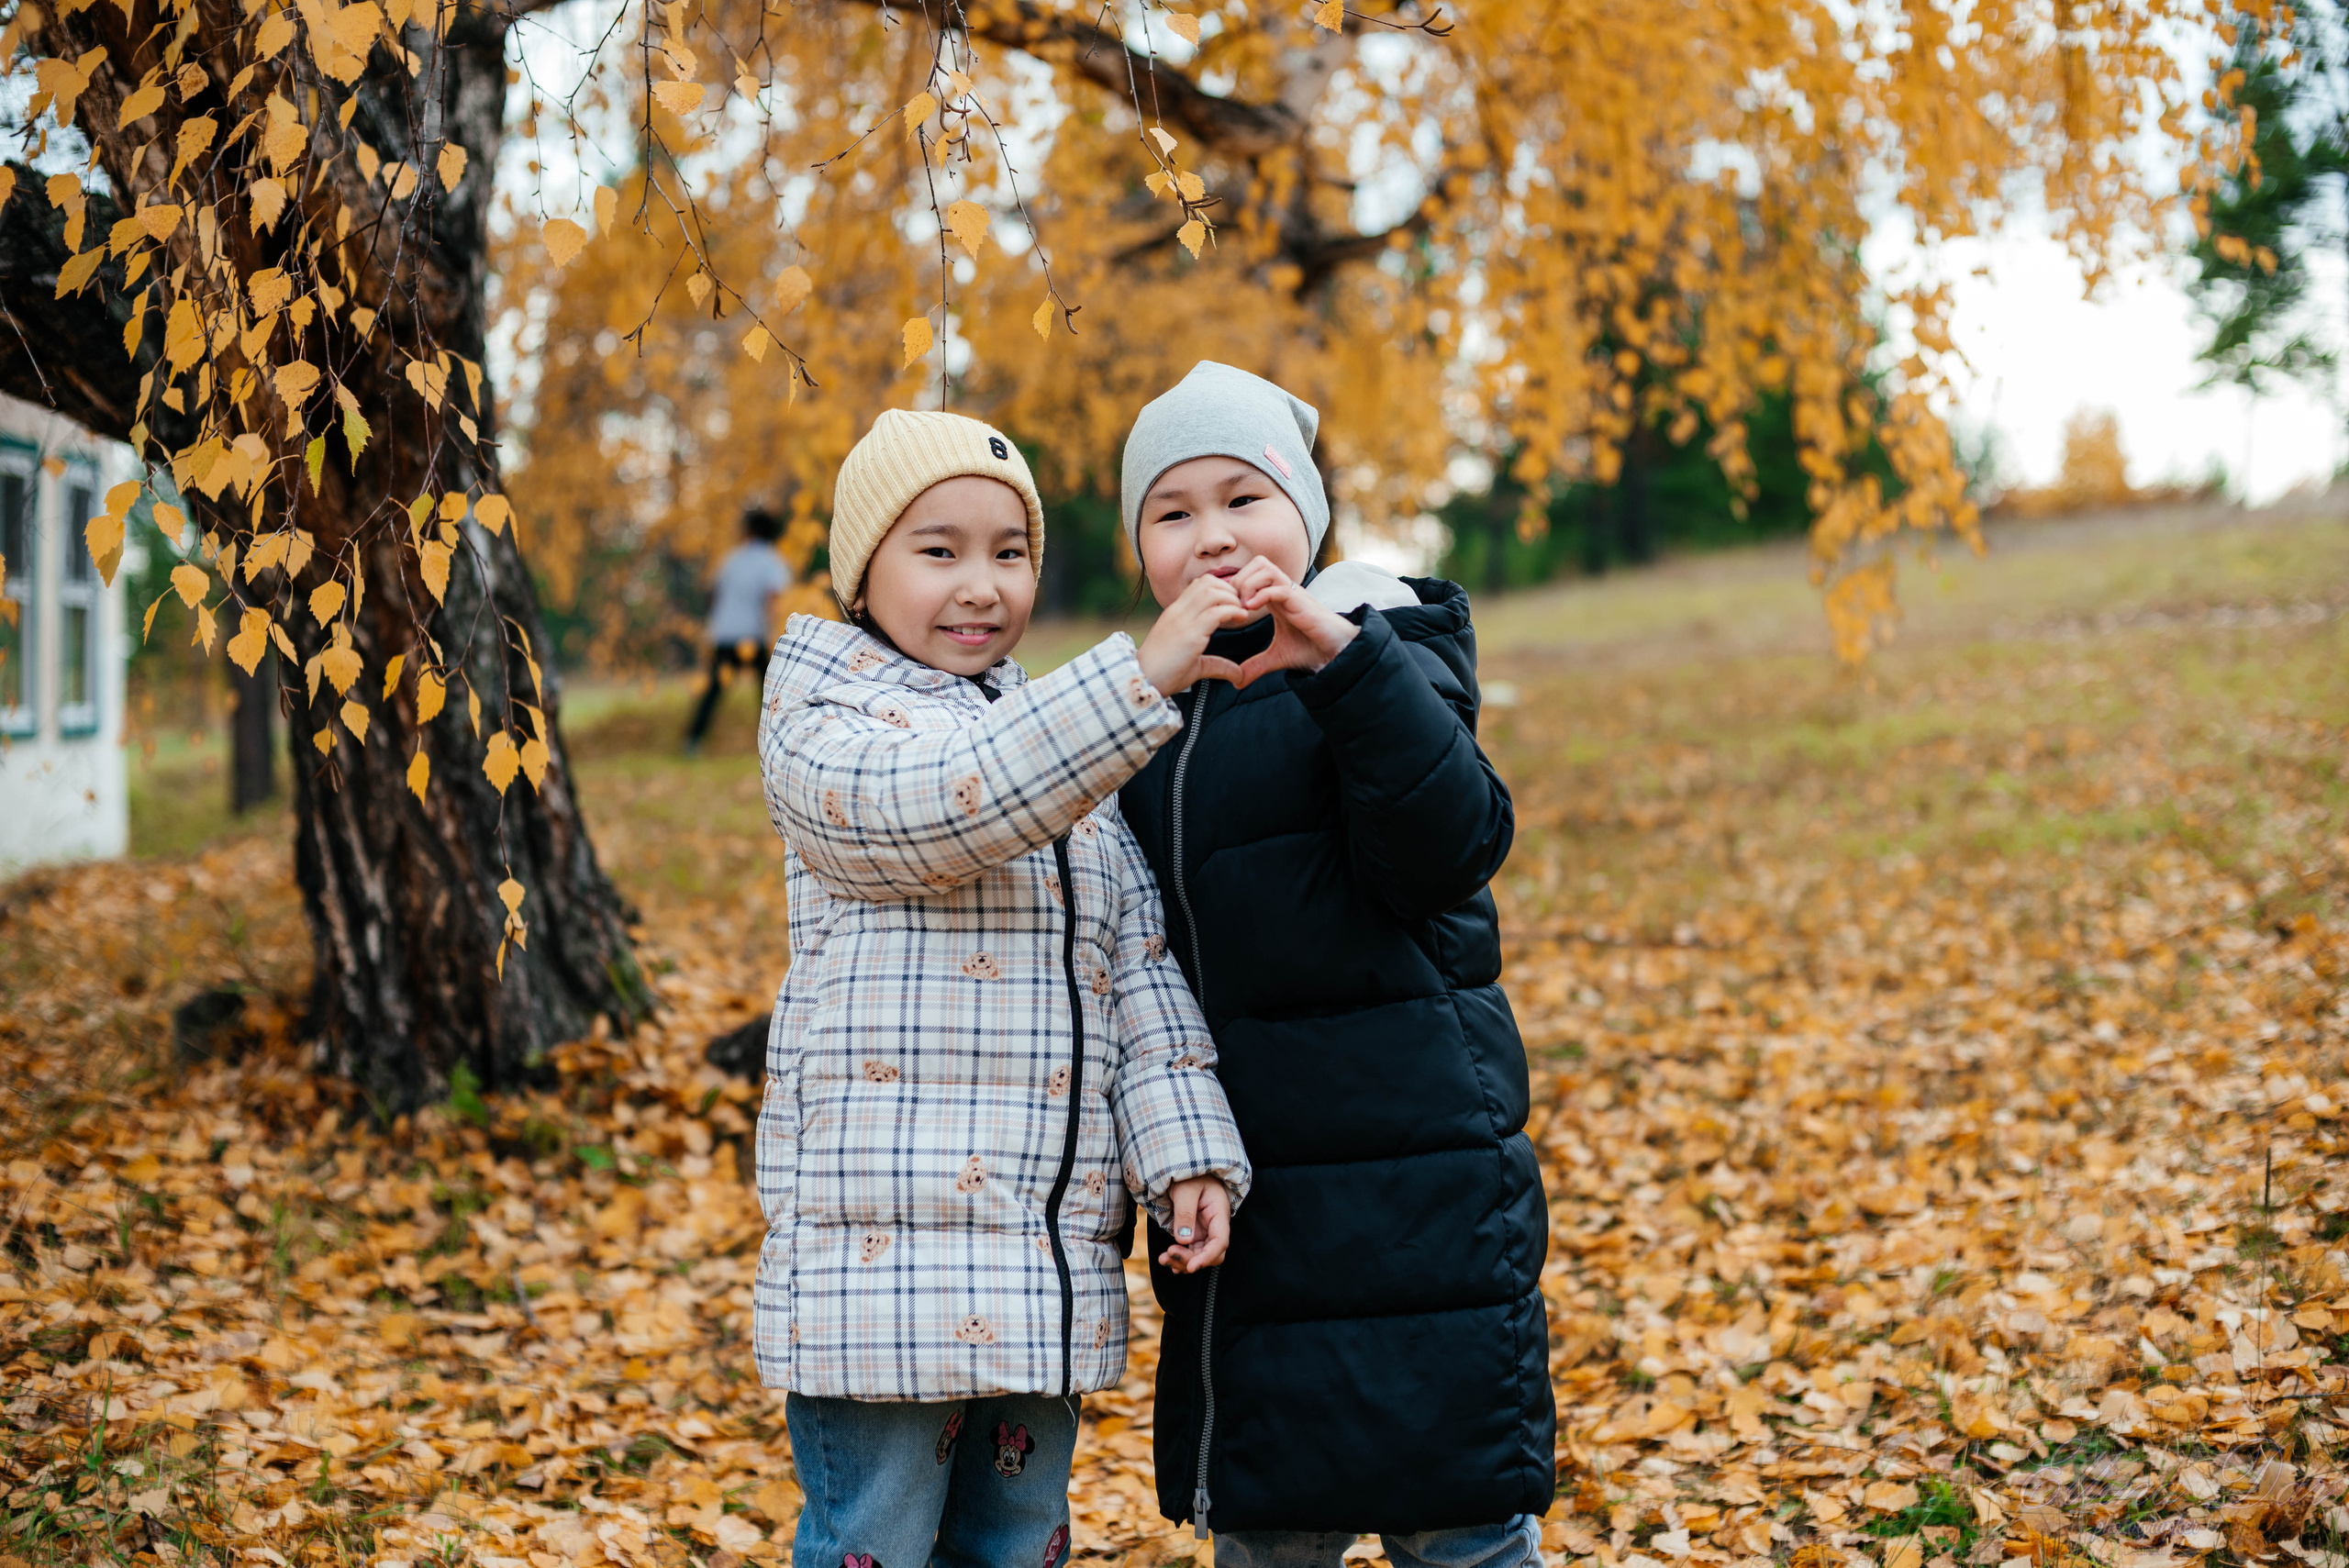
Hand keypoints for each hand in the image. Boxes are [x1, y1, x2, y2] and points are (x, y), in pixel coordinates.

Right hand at [1135, 573, 1252, 693]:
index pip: (1199, 584)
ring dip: (1232, 599)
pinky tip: (1241, 619)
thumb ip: (1217, 665)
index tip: (1234, 605)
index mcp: (1175, 613)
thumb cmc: (1164, 675)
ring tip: (1241, 613)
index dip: (1221, 588)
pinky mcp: (1189, 635)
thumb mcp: (1195, 665)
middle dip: (1230, 590)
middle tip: (1241, 608)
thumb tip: (1239, 676)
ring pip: (1212, 592)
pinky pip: (1215, 612)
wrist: (1142, 683)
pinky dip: (1232, 611)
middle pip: (1207, 582)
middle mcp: (1178, 612)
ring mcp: (1182, 621)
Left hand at [1156, 1176, 1230, 1273]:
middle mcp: (1214, 1225)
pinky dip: (1180, 1259)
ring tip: (1163, 1259)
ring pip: (1199, 1255)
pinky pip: (1190, 1252)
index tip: (1192, 1267)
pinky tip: (1168, 1260)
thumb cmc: (1188, 1175)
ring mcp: (1204, 1230)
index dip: (1208, 1257)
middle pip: (1211, 1253)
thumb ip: (1185, 1213)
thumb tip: (1184, 1240)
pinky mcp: (1193, 1233)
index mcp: (1219, 1212)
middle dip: (1192, 1260)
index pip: (1220, 1241)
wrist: (1183, 1170)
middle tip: (1169, 1255)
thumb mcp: (1185, 1189)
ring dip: (1183, 1262)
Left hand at [1226, 558, 1358, 687]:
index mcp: (1276, 597)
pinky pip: (1278, 588)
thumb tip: (1236, 681)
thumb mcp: (1276, 658)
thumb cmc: (1311, 648)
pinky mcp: (1301, 602)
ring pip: (1265, 568)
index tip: (1228, 608)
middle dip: (1240, 579)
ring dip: (1248, 584)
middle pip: (1258, 563)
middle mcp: (1284, 590)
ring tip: (1242, 608)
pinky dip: (1261, 595)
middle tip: (1233, 604)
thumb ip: (1255, 665)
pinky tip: (1251, 610)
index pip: (1252, 573)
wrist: (1336, 653)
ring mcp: (1293, 593)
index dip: (1236, 585)